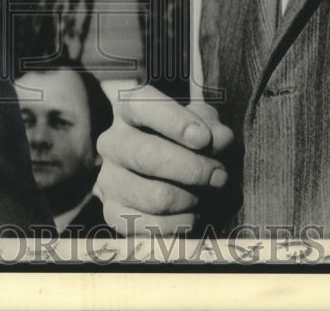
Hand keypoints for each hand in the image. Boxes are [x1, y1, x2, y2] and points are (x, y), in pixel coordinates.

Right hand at [95, 85, 233, 235]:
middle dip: (192, 169)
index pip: (141, 105)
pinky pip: (153, 226)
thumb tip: (220, 139)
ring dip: (192, 198)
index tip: (204, 139)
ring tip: (207, 195)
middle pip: (146, 155)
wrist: (171, 178)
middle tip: (221, 176)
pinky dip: (182, 222)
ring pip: (155, 195)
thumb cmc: (188, 143)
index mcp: (129, 109)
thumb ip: (213, 126)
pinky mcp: (113, 213)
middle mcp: (112, 141)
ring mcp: (109, 179)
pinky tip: (192, 213)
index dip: (174, 122)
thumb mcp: (202, 124)